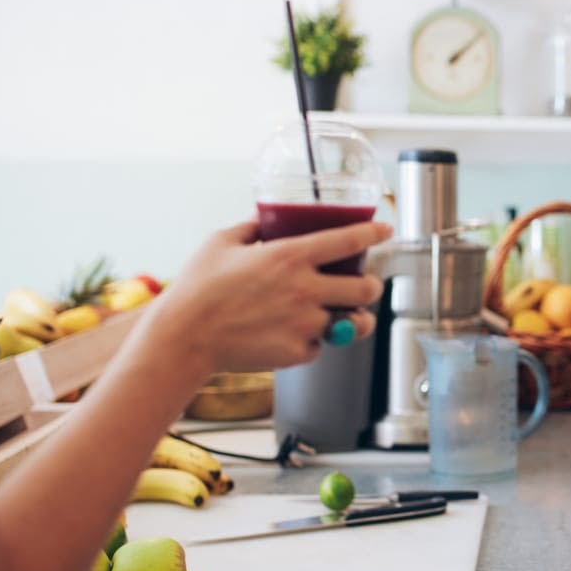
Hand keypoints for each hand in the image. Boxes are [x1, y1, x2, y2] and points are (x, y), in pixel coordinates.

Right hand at [150, 219, 391, 373]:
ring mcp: (305, 323)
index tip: (386, 231)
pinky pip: (320, 345)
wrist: (184, 338)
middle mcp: (305, 289)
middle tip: (366, 284)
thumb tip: (266, 217)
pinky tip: (296, 333)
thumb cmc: (197, 288)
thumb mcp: (222, 242)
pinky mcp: (298, 352)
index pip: (348, 240)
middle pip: (366, 287)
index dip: (374, 234)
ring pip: (353, 322)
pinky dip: (313, 341)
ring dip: (355, 317)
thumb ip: (252, 227)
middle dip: (372, 285)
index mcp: (290, 256)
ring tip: (347, 314)